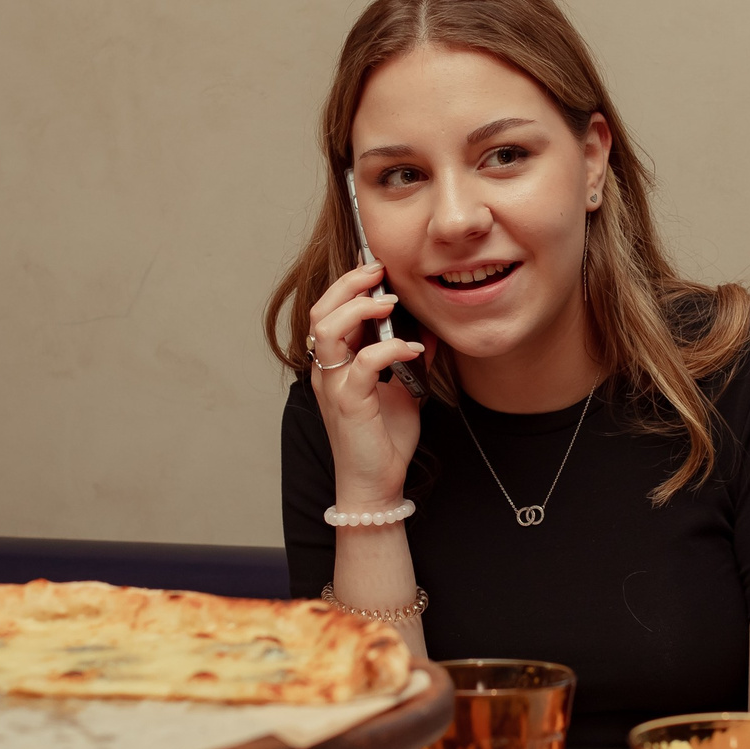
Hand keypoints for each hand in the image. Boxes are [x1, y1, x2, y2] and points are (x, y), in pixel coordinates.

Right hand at [306, 261, 423, 505]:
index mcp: (335, 363)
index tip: (375, 265)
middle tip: (379, 271)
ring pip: (328, 329)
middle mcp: (327, 370)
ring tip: (389, 303)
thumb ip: (410, 358)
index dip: (348, 283)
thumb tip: (428, 329)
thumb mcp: (404, 389)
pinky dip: (389, 348)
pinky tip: (412, 349)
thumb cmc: (383, 439)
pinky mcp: (349, 404)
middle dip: (350, 284)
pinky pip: (362, 363)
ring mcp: (334, 386)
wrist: (377, 483)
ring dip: (359, 308)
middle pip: (321, 310)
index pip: (329, 310)